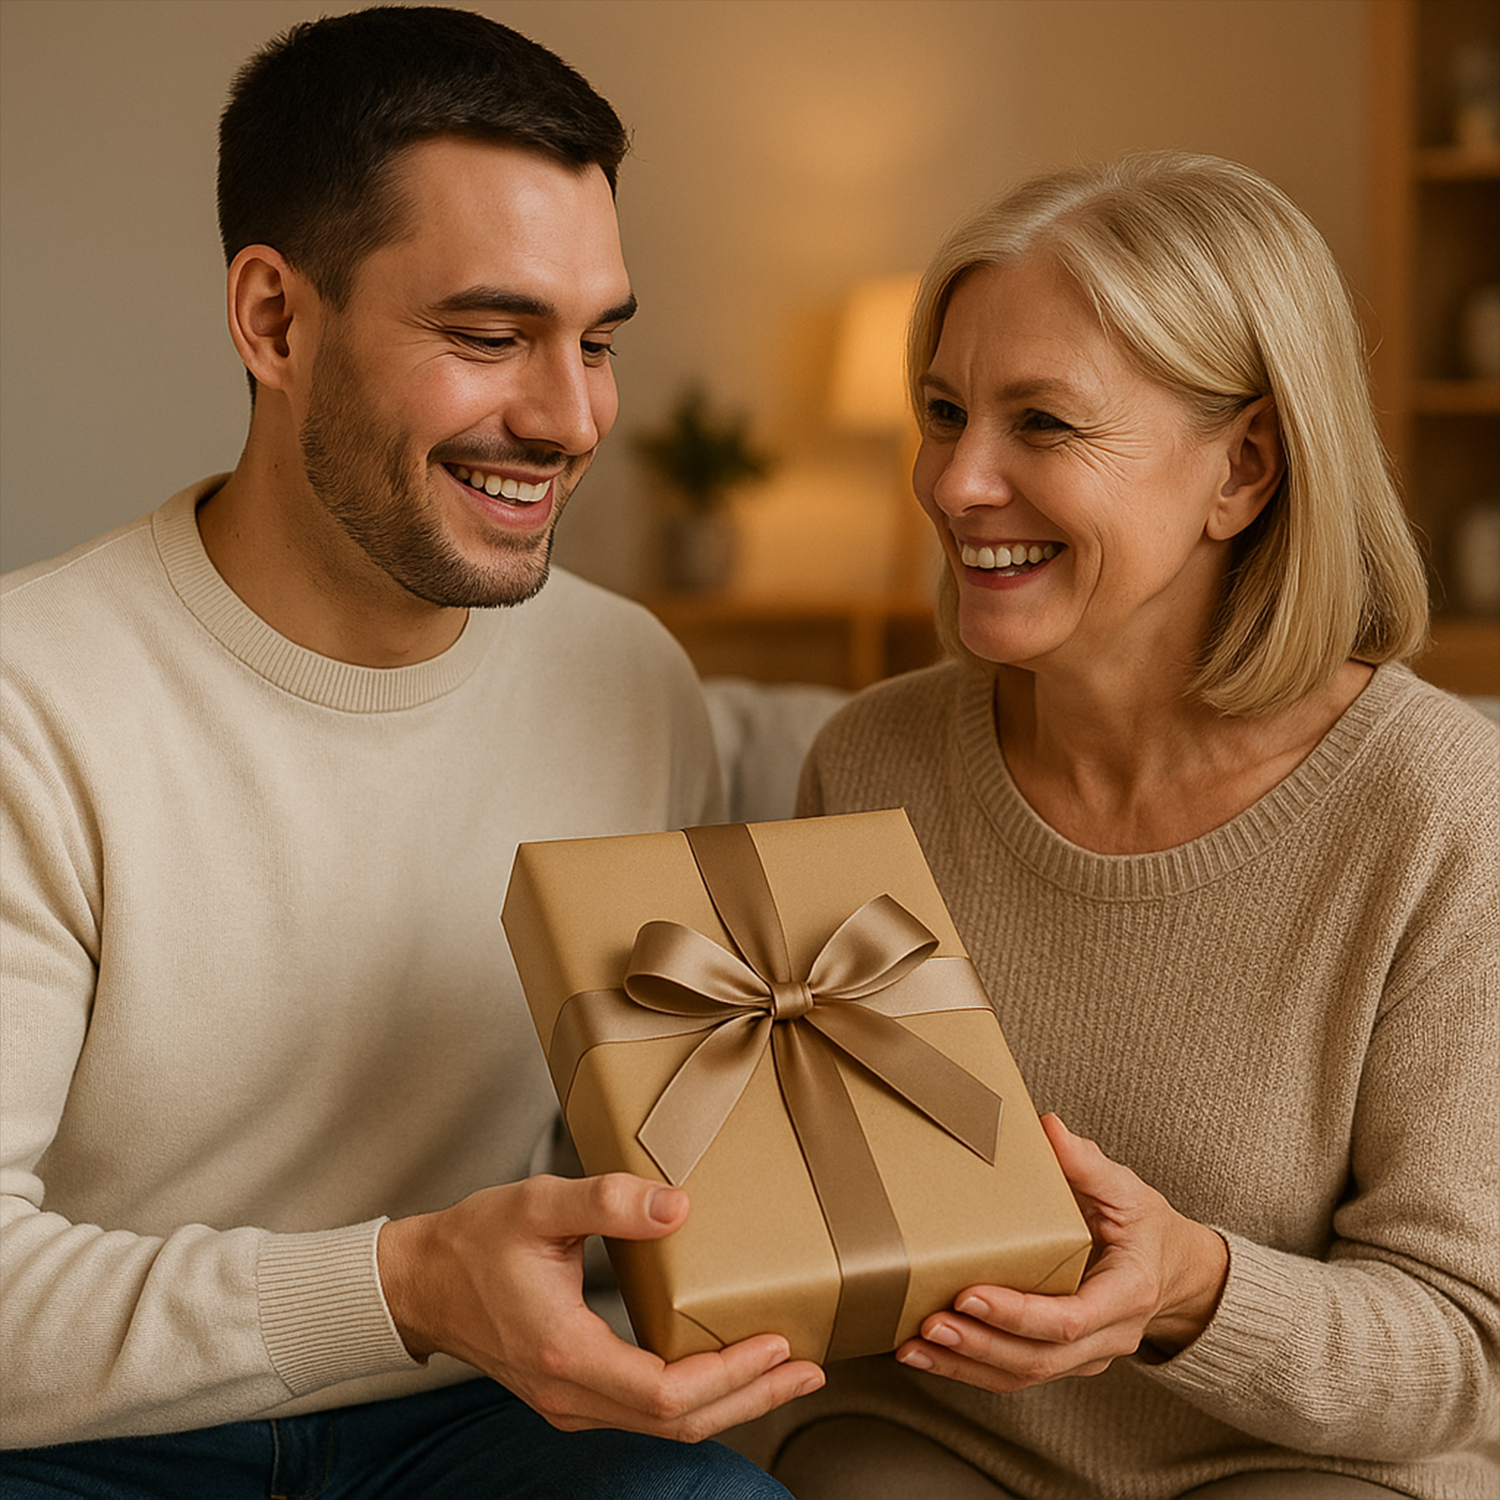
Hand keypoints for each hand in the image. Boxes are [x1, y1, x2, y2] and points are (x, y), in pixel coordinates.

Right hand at [378, 1173, 824, 1439]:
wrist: (423, 1282)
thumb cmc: (476, 1242)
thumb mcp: (538, 1204)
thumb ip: (605, 1200)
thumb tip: (677, 1206)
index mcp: (566, 1354)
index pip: (666, 1392)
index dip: (730, 1374)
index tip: (778, 1341)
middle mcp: (571, 1395)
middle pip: (679, 1423)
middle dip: (751, 1397)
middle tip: (809, 1369)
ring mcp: (572, 1403)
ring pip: (666, 1425)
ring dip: (731, 1402)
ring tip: (787, 1373)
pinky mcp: (575, 1394)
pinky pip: (647, 1412)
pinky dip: (698, 1397)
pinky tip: (728, 1370)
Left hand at [896, 1115, 1227, 1391]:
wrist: (1172, 1271)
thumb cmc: (1146, 1227)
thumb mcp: (1127, 1190)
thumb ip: (1088, 1163)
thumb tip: (1048, 1128)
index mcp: (1127, 1293)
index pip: (1071, 1319)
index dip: (1018, 1314)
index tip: (969, 1294)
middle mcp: (1109, 1337)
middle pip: (1040, 1357)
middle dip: (980, 1344)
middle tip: (928, 1323)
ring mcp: (1085, 1357)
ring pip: (1023, 1375)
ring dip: (964, 1366)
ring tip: (913, 1348)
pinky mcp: (1062, 1360)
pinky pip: (1016, 1374)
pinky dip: (970, 1369)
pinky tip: (929, 1355)